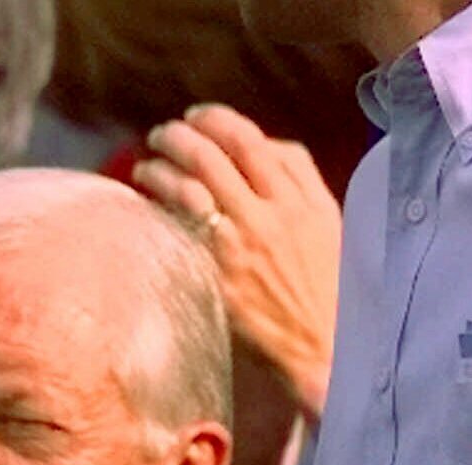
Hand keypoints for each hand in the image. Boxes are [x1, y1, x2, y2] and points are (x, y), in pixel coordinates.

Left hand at [134, 104, 340, 420]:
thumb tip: (265, 145)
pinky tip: (144, 202)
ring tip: (145, 165)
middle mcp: (269, 217)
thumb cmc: (325, 282)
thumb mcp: (327, 221)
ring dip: (160, 168)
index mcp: (300, 199)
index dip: (219, 120)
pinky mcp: (216, 278)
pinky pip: (178, 230)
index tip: (198, 115)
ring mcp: (240, 247)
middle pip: (215, 156)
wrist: (323, 342)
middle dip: (180, 136)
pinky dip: (158, 208)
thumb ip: (299, 179)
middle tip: (161, 134)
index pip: (254, 141)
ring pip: (190, 188)